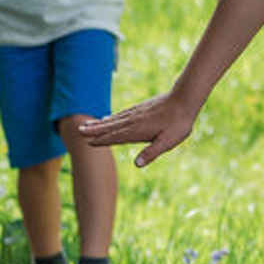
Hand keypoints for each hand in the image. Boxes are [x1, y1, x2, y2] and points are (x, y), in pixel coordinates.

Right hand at [77, 94, 196, 166]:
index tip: (87, 142)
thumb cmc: (179, 123)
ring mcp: (136, 113)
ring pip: (114, 120)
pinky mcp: (141, 109)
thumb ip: (152, 152)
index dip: (102, 140)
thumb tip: (136, 164)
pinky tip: (107, 118)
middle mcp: (134, 121)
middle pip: (110, 126)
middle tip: (78, 131)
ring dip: (99, 123)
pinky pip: (122, 114)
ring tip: (87, 125)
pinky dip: (111, 117)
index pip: (115, 137)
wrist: (185, 99)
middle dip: (94, 130)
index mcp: (138, 130)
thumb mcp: (168, 141)